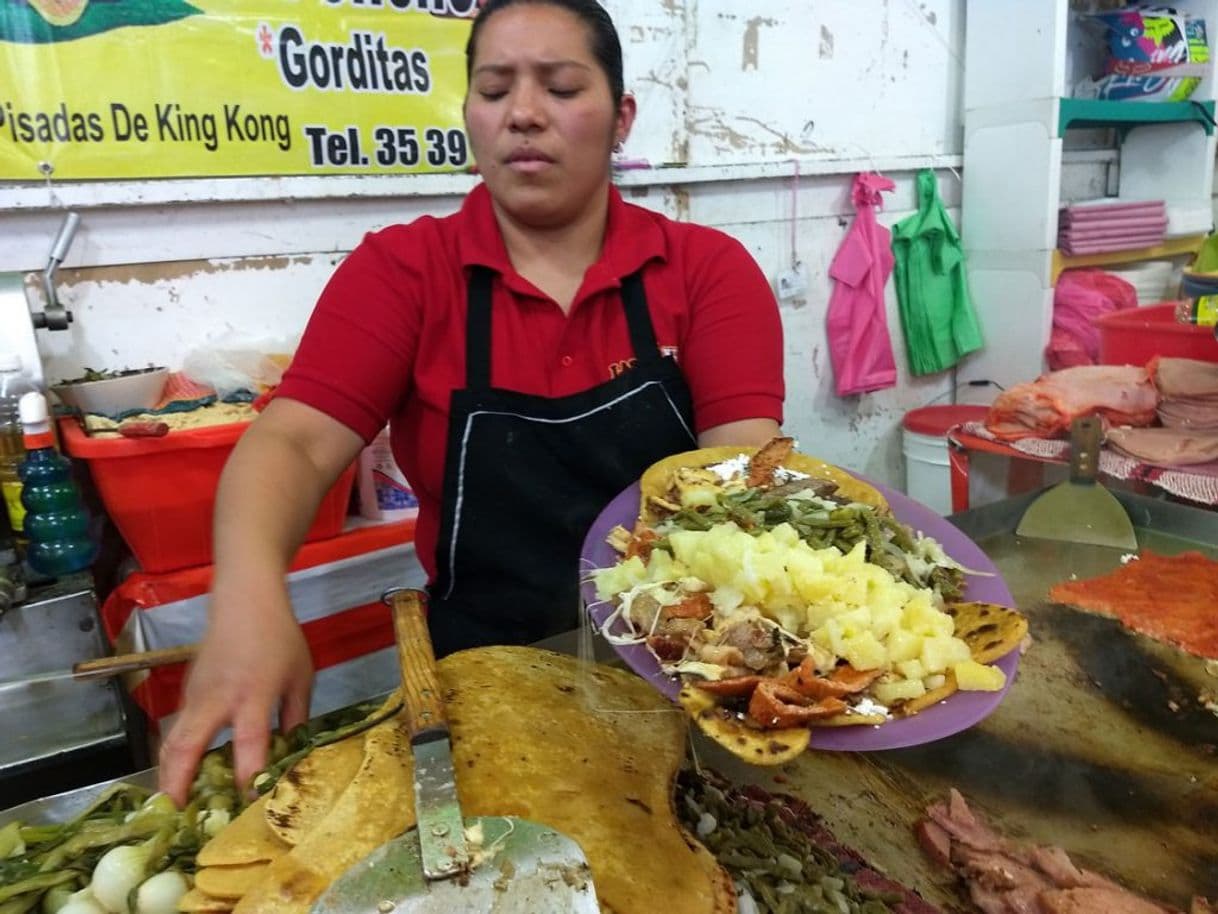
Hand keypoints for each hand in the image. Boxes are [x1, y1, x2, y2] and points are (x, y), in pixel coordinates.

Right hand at [157, 586, 312, 806]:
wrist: (245, 601)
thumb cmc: (280, 639)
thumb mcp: (301, 677)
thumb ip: (296, 718)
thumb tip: (291, 757)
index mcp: (254, 694)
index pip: (249, 742)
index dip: (249, 775)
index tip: (250, 803)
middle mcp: (218, 699)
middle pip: (187, 746)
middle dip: (178, 785)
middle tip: (177, 819)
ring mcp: (196, 696)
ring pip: (173, 741)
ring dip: (168, 775)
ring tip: (172, 810)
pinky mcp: (187, 693)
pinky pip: (178, 730)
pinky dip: (175, 757)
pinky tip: (184, 778)